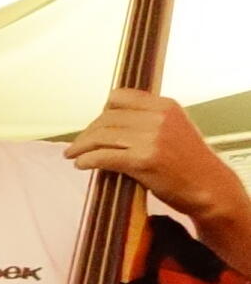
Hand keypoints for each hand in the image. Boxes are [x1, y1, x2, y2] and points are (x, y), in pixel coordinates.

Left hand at [69, 88, 250, 244]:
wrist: (209, 186)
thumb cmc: (190, 162)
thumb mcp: (175, 127)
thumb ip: (150, 119)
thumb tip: (113, 120)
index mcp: (165, 105)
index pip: (120, 96)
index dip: (102, 111)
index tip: (95, 125)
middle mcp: (158, 118)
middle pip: (106, 118)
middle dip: (87, 132)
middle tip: (78, 145)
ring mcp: (151, 138)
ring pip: (101, 136)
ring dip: (81, 146)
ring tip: (73, 155)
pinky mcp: (143, 160)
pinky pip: (103, 156)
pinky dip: (86, 160)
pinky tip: (82, 164)